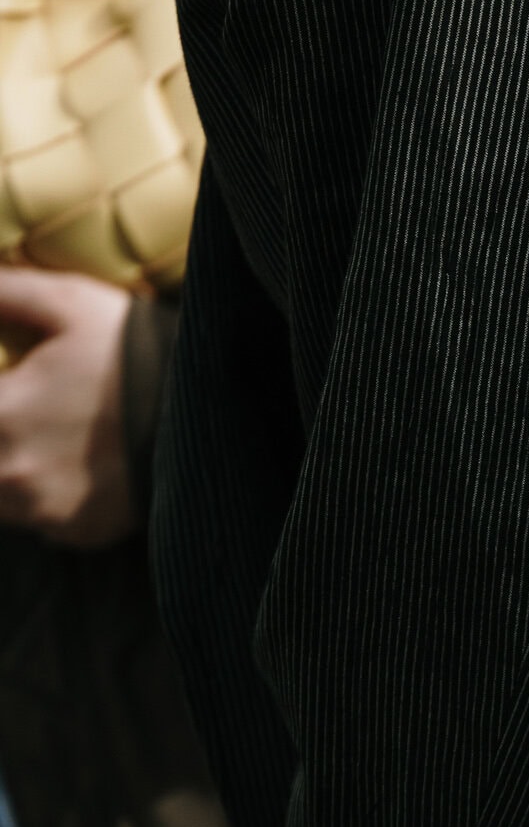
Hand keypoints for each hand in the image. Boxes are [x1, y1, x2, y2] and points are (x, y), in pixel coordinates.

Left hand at [0, 269, 134, 546]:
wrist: (210, 412)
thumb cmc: (135, 352)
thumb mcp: (69, 302)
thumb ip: (5, 293)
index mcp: (0, 413)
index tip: (12, 388)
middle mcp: (11, 472)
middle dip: (1, 432)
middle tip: (30, 412)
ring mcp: (44, 510)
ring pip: (0, 497)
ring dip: (10, 470)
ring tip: (49, 440)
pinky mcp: (75, 533)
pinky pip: (40, 522)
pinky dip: (44, 500)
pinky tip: (73, 469)